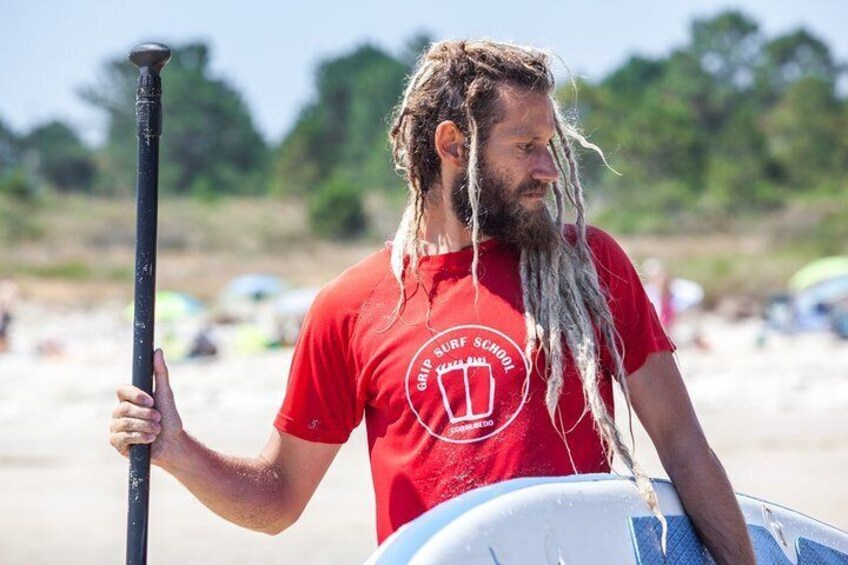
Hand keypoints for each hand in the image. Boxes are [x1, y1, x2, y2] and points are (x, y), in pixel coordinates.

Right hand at [110, 349, 184, 464]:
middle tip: (158, 419)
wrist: (172, 443)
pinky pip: (122, 438)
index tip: (151, 400)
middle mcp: (119, 411)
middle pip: (123, 408)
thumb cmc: (169, 418)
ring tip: (156, 430)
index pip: (122, 390)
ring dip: (145, 426)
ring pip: (123, 423)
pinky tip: (149, 439)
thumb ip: (161, 373)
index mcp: (129, 399)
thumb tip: (157, 350)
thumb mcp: (166, 394)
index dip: (135, 395)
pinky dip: (139, 438)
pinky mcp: (117, 443)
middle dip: (145, 414)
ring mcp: (116, 427)